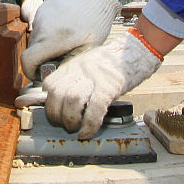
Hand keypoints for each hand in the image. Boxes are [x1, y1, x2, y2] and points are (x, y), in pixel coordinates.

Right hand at [21, 0, 120, 79]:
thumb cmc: (96, 23)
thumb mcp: (86, 50)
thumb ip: (68, 64)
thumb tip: (54, 76)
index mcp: (53, 39)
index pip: (27, 60)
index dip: (31, 71)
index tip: (39, 74)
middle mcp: (42, 27)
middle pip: (31, 50)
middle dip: (40, 58)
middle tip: (57, 60)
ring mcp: (41, 16)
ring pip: (35, 37)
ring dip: (44, 44)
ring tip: (62, 43)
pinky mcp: (43, 8)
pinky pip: (39, 26)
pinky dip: (47, 32)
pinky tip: (62, 30)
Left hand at [44, 30, 162, 138]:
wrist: (135, 51)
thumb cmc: (112, 63)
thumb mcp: (86, 66)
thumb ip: (74, 80)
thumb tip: (64, 102)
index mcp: (72, 66)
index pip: (50, 85)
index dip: (49, 102)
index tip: (55, 112)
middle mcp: (79, 70)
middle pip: (57, 94)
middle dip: (56, 115)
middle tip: (64, 124)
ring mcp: (94, 78)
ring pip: (72, 101)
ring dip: (70, 120)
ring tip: (75, 128)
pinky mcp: (108, 87)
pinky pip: (94, 109)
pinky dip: (88, 125)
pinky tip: (87, 133)